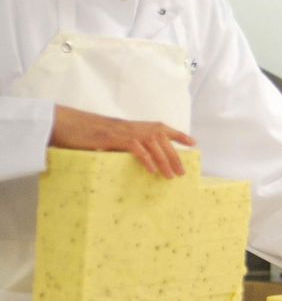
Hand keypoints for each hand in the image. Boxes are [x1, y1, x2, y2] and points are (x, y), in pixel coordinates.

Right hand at [51, 105, 194, 177]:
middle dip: (175, 157)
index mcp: (136, 126)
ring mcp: (127, 131)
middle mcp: (135, 126)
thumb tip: (138, 158)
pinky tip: (153, 170)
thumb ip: (127, 144)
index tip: (193, 143)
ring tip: (171, 177)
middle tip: (182, 173)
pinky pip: (137, 149)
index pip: (163, 128)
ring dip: (165, 162)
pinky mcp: (116, 138)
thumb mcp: (113, 138)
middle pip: (163, 140)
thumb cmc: (90, 133)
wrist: (69, 124)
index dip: (179, 135)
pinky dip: (147, 160)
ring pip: (154, 145)